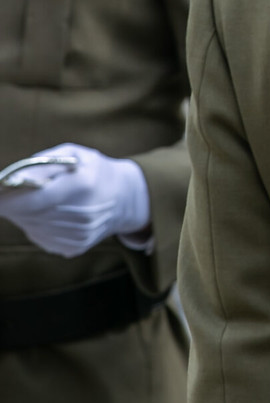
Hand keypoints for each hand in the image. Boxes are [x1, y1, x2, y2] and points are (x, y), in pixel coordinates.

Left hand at [0, 143, 150, 256]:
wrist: (125, 198)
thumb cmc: (94, 170)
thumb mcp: (74, 155)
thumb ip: (41, 164)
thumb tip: (11, 180)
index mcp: (84, 185)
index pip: (33, 199)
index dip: (6, 199)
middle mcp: (83, 214)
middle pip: (28, 214)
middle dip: (12, 205)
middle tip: (9, 194)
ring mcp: (79, 234)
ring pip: (31, 226)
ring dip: (26, 214)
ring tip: (39, 201)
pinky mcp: (74, 247)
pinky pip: (41, 237)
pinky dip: (38, 225)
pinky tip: (52, 215)